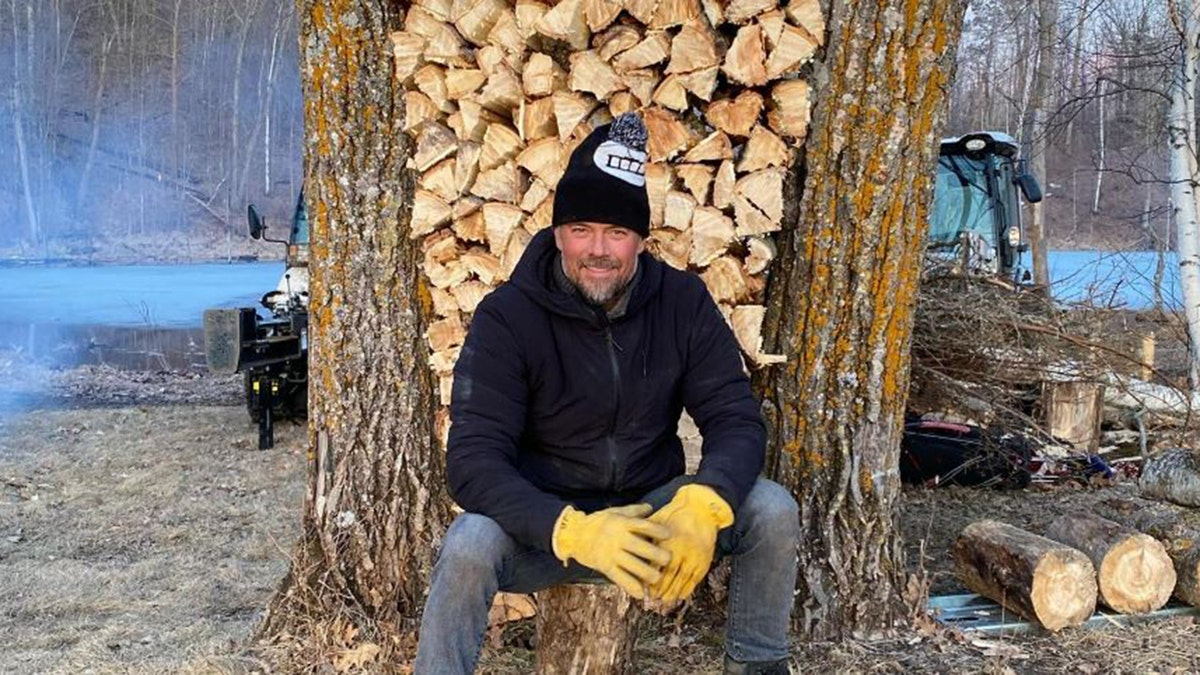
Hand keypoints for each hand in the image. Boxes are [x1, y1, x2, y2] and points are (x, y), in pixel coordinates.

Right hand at [551, 503, 671, 597]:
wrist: (574, 535)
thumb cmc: (598, 522)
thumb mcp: (615, 512)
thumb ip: (633, 511)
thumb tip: (650, 507)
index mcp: (623, 523)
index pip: (644, 526)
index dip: (658, 531)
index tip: (669, 535)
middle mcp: (619, 539)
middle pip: (642, 548)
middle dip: (658, 556)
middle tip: (668, 560)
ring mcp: (612, 554)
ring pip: (634, 566)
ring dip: (649, 574)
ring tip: (657, 577)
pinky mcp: (606, 567)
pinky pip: (621, 579)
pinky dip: (632, 587)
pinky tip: (642, 593)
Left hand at [648, 484, 733, 601]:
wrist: (701, 509)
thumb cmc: (675, 513)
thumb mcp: (658, 521)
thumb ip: (646, 536)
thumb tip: (633, 547)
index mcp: (669, 542)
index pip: (656, 565)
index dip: (649, 578)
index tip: (642, 587)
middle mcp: (682, 551)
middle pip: (669, 576)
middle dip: (660, 589)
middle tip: (652, 600)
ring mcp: (694, 556)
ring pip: (682, 580)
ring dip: (672, 593)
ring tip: (664, 602)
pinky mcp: (704, 559)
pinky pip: (695, 578)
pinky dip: (687, 588)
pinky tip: (680, 596)